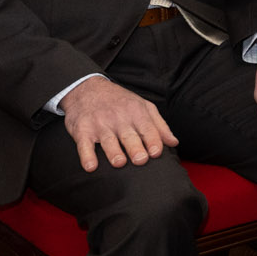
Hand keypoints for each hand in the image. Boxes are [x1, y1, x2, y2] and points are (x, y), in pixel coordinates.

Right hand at [61, 75, 177, 171]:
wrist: (87, 89)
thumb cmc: (120, 102)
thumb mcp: (143, 107)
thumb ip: (159, 126)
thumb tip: (174, 143)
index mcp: (136, 113)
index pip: (148, 129)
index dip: (153, 141)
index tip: (156, 153)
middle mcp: (119, 119)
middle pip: (129, 136)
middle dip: (135, 148)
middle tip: (140, 160)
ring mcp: (100, 124)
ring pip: (108, 141)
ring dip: (113, 152)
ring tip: (119, 163)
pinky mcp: (82, 131)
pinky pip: (84, 145)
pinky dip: (87, 156)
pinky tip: (91, 166)